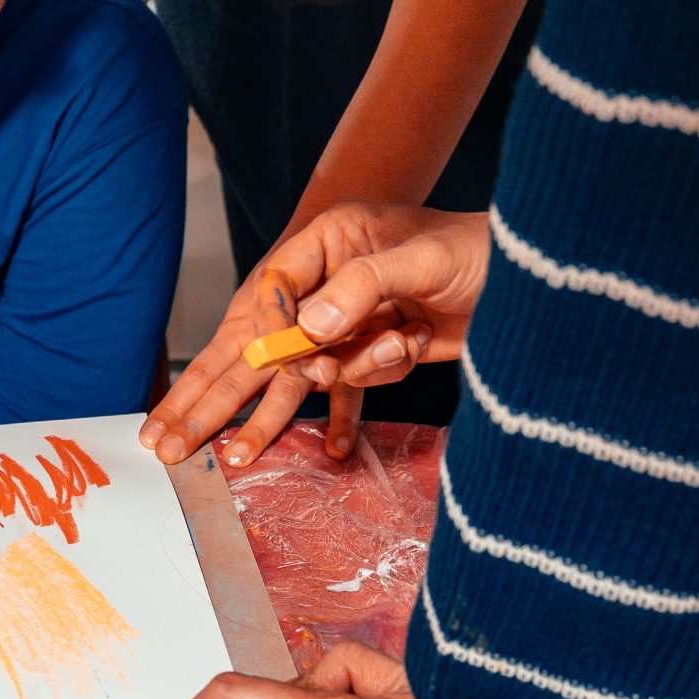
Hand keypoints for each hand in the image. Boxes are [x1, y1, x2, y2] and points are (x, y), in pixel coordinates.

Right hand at [140, 205, 487, 467]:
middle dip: (212, 395)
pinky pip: (348, 391)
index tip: (261, 365)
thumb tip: (308, 331)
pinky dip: (342, 419)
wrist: (536, 276)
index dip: (257, 334)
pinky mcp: (379, 350)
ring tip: (231, 456)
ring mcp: (352, 321)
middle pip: (258, 344)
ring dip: (279, 413)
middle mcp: (329, 283)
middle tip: (162, 437)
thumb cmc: (478, 248)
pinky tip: (330, 450)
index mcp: (328, 242)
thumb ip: (361, 288)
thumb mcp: (420, 259)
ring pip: (301, 375)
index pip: (270, 291)